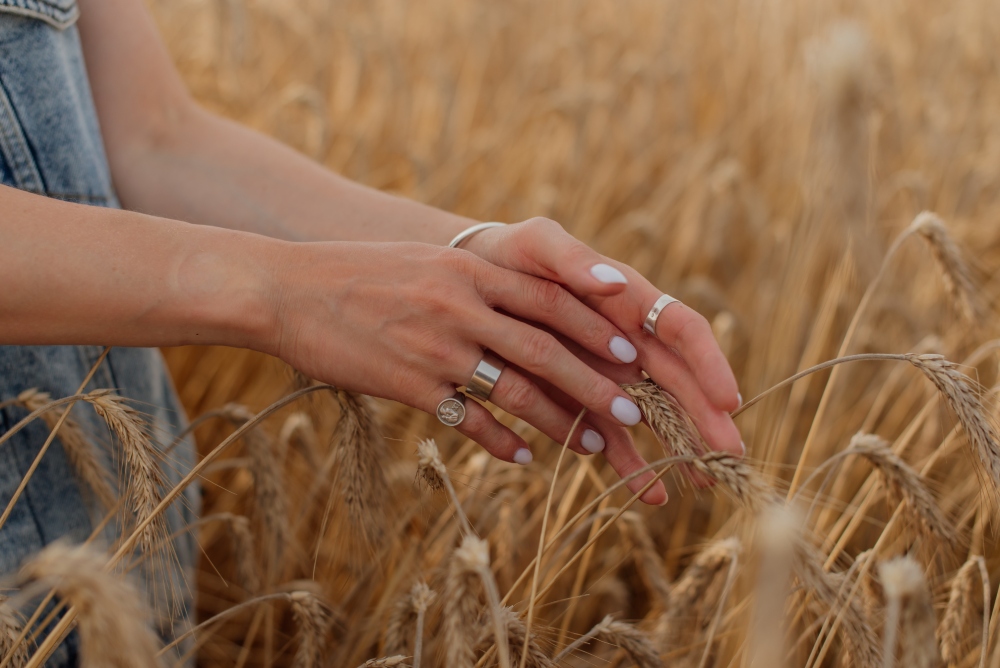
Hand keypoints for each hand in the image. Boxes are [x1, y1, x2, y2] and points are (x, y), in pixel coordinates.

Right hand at [263, 240, 654, 474]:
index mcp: (468, 269)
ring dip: (561, 419)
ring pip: (515, 388)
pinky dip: (500, 440)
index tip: (632, 352)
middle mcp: (460, 305)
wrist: (285, 289)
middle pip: (546, 349)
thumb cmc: (356, 274)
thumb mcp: (425, 263)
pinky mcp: (408, 383)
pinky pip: (467, 418)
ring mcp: (435, 346)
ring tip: (595, 443)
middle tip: (634, 410)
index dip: (596, 327)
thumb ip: (474, 280)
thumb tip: (520, 304)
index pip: (549, 299)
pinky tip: (523, 457)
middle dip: (596, 382)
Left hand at [462, 218, 743, 498]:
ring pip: (654, 414)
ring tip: (701, 482)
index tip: (727, 399)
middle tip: (729, 455)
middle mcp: (629, 339)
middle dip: (705, 417)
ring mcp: (609, 372)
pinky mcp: (582, 398)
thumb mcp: (539, 245)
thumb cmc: (515, 256)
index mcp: (629, 299)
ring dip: (679, 447)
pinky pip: (610, 434)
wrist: (479, 280)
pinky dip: (629, 463)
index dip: (708, 363)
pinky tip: (650, 494)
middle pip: (679, 380)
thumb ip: (572, 261)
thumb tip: (614, 281)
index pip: (682, 330)